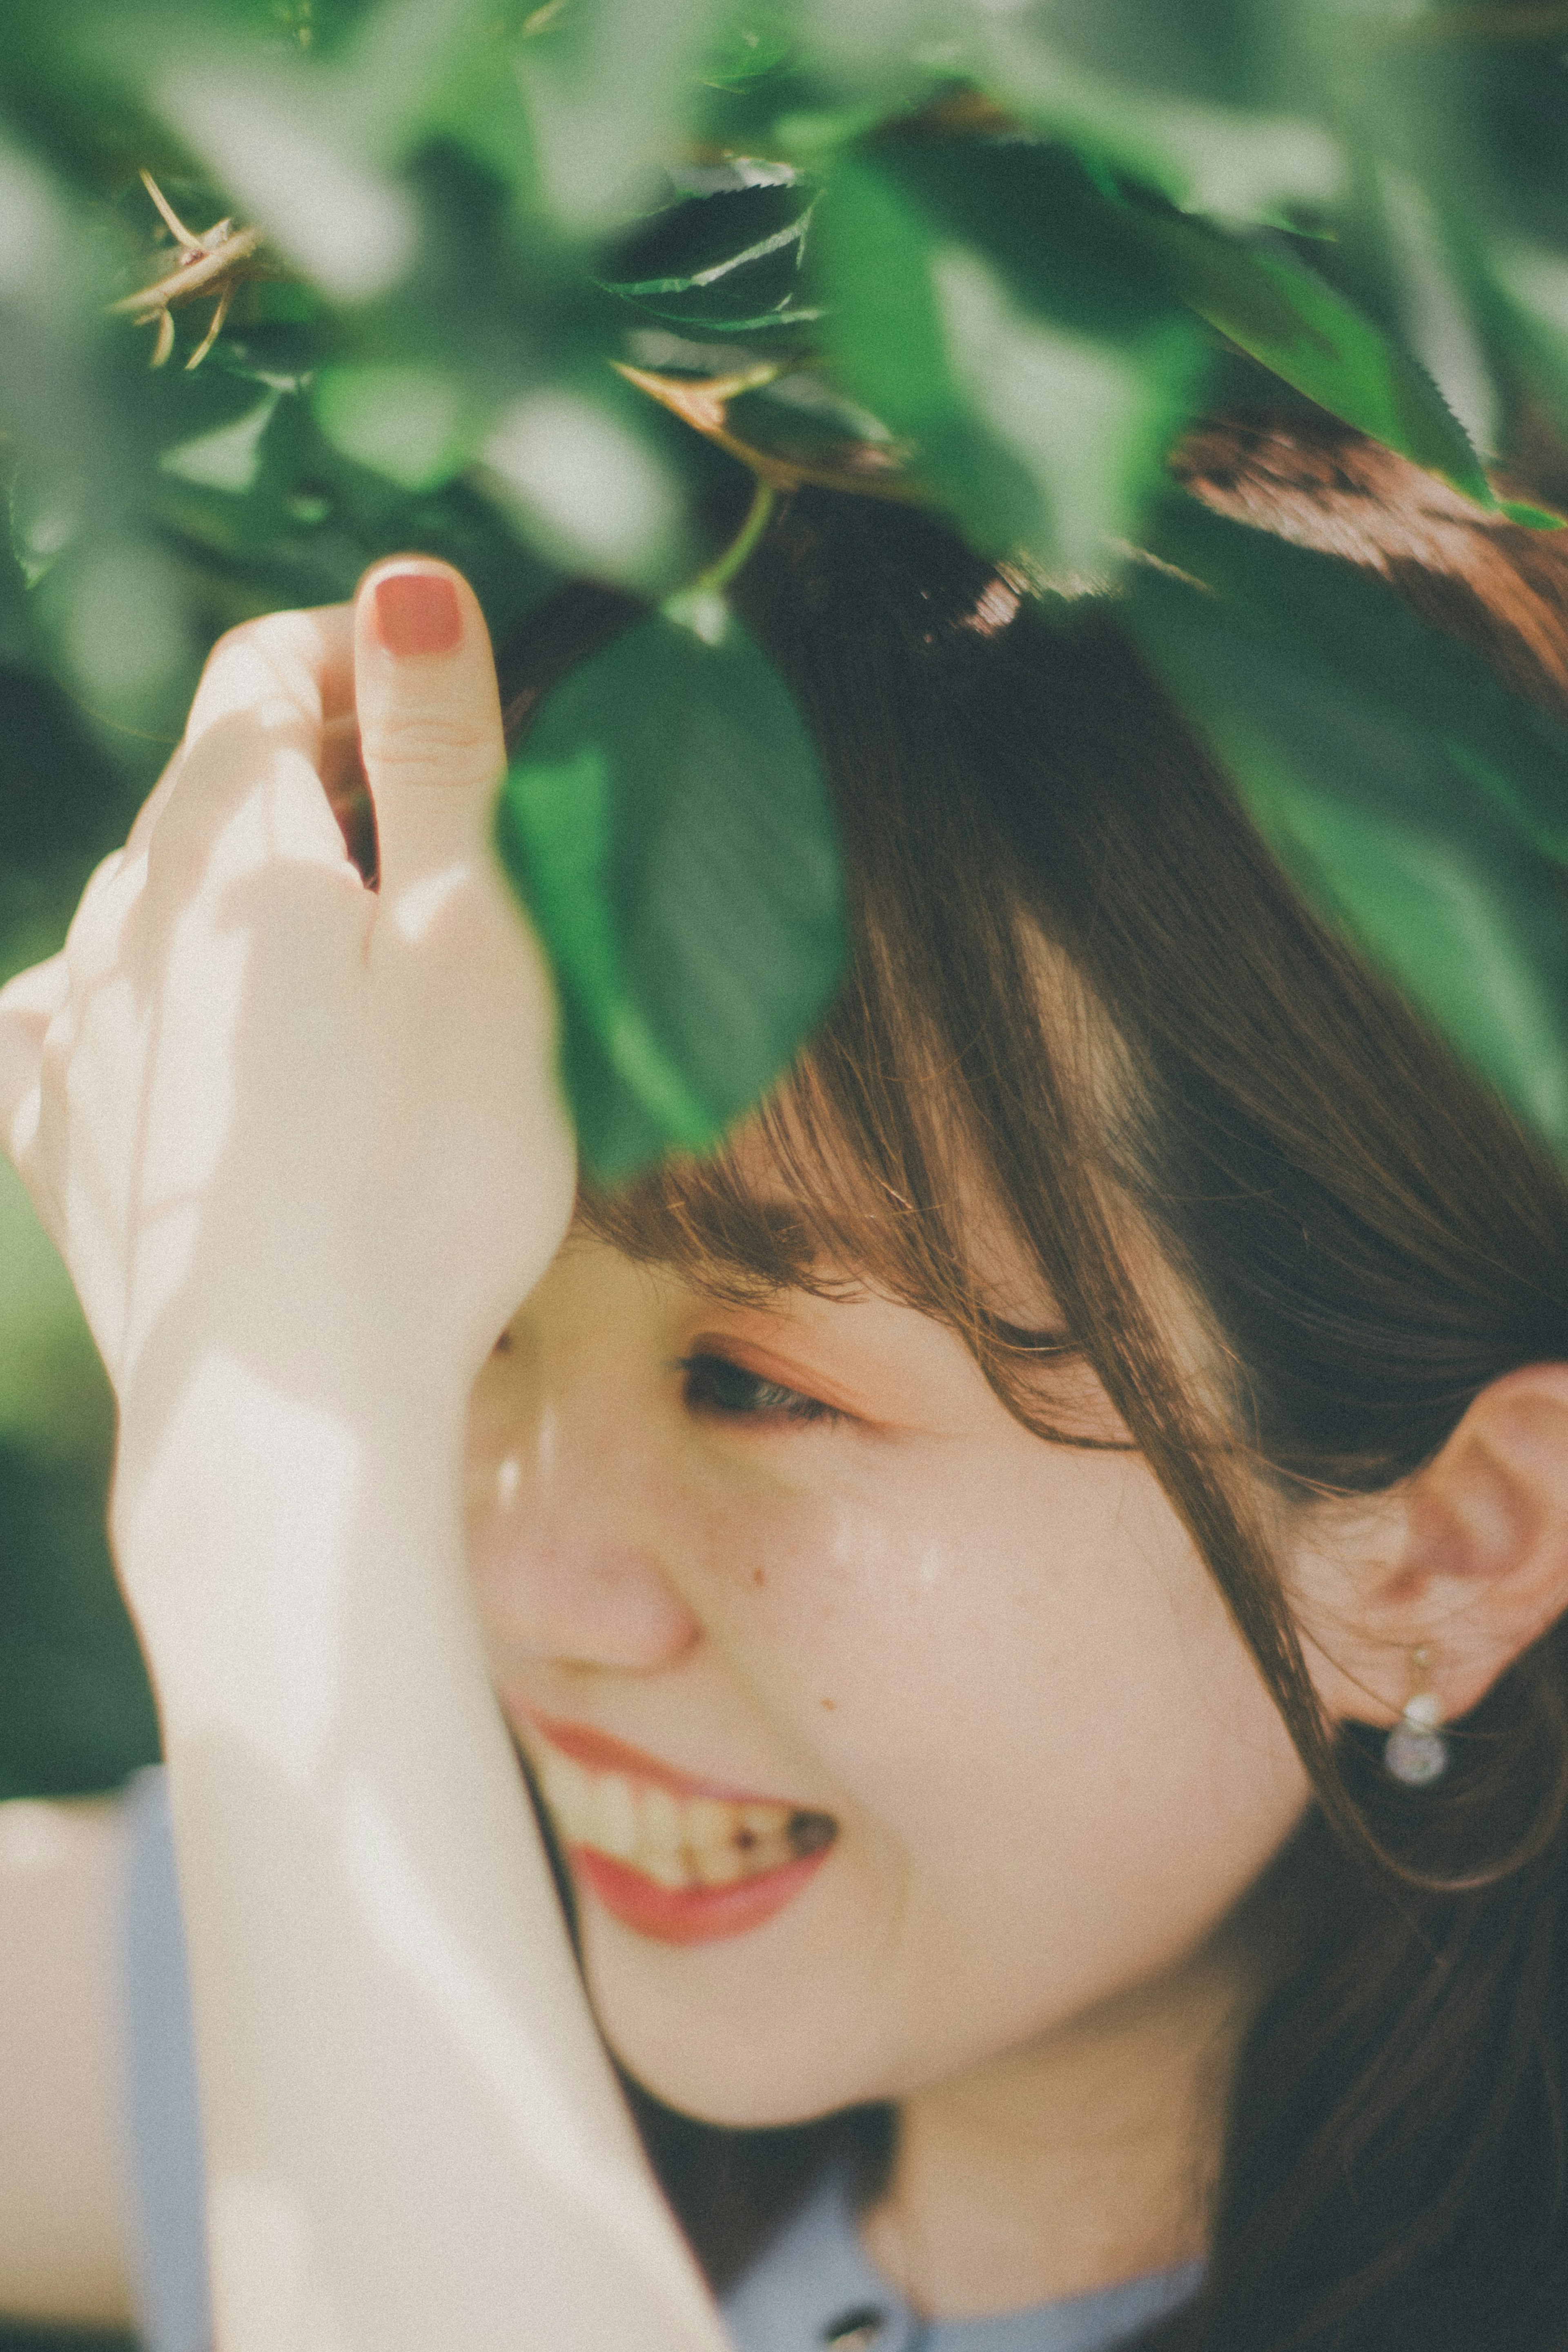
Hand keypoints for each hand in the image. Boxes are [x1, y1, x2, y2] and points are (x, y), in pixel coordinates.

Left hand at [0, 558, 574, 1471]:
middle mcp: (114, 916)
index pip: (263, 666)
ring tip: (354, 961)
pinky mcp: (59, 1139)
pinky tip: (195, 1042)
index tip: (453, 685)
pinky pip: (85, 1017)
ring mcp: (71, 1032)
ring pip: (154, 898)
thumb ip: (437, 753)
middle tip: (447, 831)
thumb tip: (409, 583)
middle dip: (325, 771)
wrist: (297, 1418)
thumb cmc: (419, 1177)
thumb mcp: (473, 943)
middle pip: (212, 782)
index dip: (362, 649)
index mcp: (226, 845)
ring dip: (253, 891)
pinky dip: (154, 997)